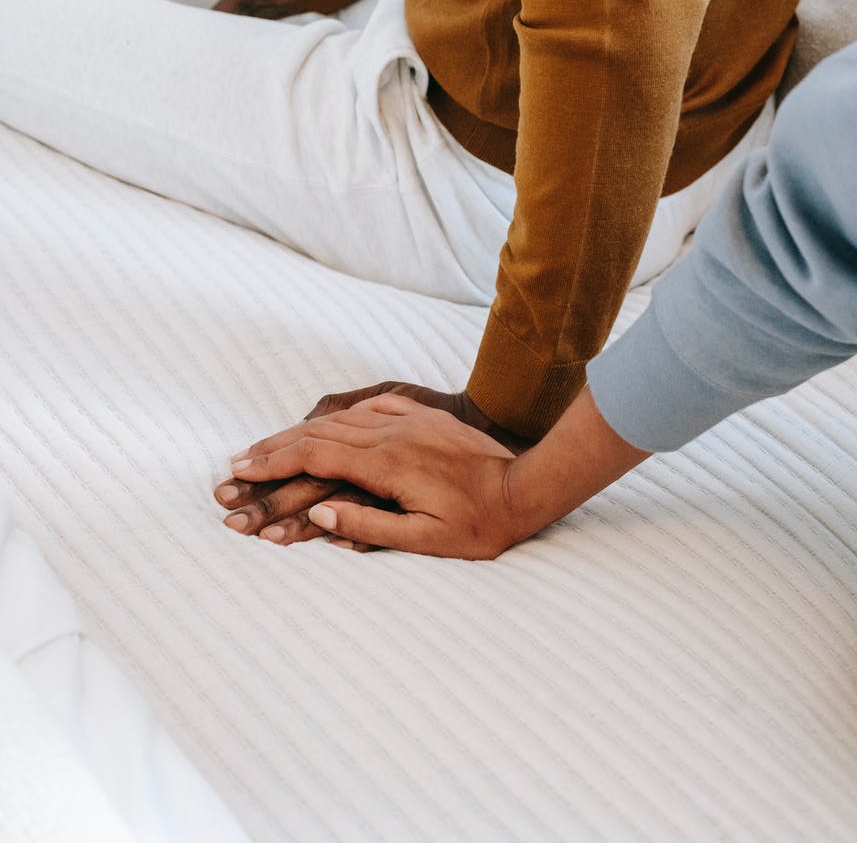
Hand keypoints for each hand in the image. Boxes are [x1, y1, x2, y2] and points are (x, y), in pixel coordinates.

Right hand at [228, 394, 524, 559]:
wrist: (528, 484)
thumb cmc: (480, 524)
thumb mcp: (425, 540)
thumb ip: (367, 527)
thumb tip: (316, 514)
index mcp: (387, 465)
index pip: (315, 457)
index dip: (273, 463)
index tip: (241, 470)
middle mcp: (392, 434)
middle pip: (319, 434)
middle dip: (274, 446)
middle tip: (238, 459)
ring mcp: (408, 421)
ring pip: (341, 419)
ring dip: (300, 430)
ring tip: (270, 442)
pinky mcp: (424, 416)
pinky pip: (372, 406)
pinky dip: (340, 414)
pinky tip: (327, 419)